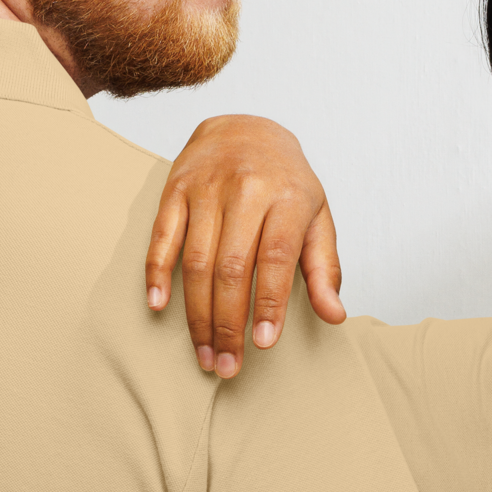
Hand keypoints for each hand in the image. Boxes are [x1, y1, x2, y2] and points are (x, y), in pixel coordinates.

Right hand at [146, 115, 344, 376]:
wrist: (244, 126)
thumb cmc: (286, 182)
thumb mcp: (317, 217)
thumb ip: (325, 268)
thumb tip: (335, 316)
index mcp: (287, 197)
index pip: (275, 257)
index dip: (268, 303)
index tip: (263, 344)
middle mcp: (245, 189)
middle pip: (230, 267)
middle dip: (228, 323)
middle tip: (228, 366)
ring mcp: (206, 188)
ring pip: (196, 260)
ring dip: (196, 314)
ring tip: (204, 353)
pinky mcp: (175, 189)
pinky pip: (163, 236)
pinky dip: (157, 273)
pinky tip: (159, 306)